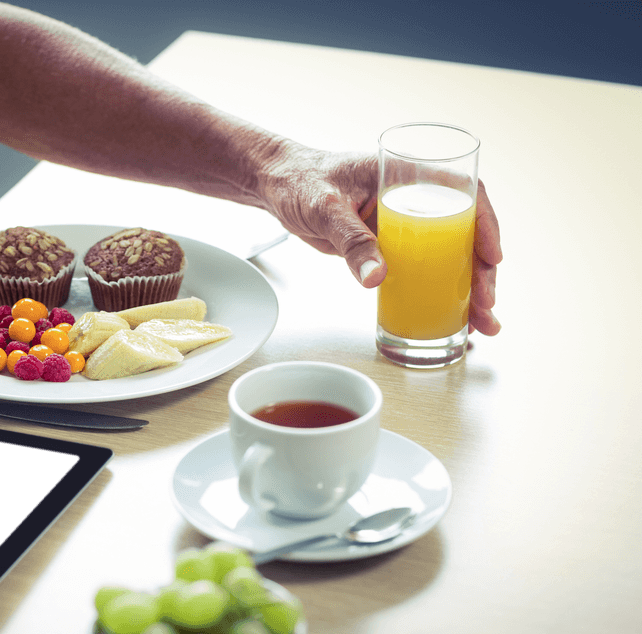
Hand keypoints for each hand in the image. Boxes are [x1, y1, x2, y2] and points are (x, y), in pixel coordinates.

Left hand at [257, 140, 501, 335]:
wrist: (277, 187)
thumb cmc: (300, 180)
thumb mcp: (325, 207)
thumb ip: (351, 239)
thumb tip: (377, 276)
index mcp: (406, 175)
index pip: (464, 193)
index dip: (485, 224)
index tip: (491, 256)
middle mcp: (413, 200)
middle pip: (464, 234)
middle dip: (481, 271)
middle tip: (486, 303)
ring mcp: (404, 226)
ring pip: (448, 257)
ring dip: (467, 290)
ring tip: (482, 323)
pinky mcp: (389, 248)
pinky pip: (421, 271)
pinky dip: (438, 294)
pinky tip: (454, 318)